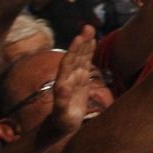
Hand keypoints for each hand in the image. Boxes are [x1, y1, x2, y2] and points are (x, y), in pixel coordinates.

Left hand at [40, 27, 94, 142]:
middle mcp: (68, 76)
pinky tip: (92, 42)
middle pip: (75, 55)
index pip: (68, 63)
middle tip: (87, 27)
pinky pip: (85, 62)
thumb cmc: (62, 122)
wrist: (61, 125)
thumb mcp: (62, 113)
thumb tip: (63, 86)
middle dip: (81, 42)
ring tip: (90, 29)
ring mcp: (74, 77)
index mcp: (63, 82)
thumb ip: (61, 100)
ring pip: (80, 57)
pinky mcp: (81, 79)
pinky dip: (88, 51)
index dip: (73, 50)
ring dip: (85, 43)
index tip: (78, 38)